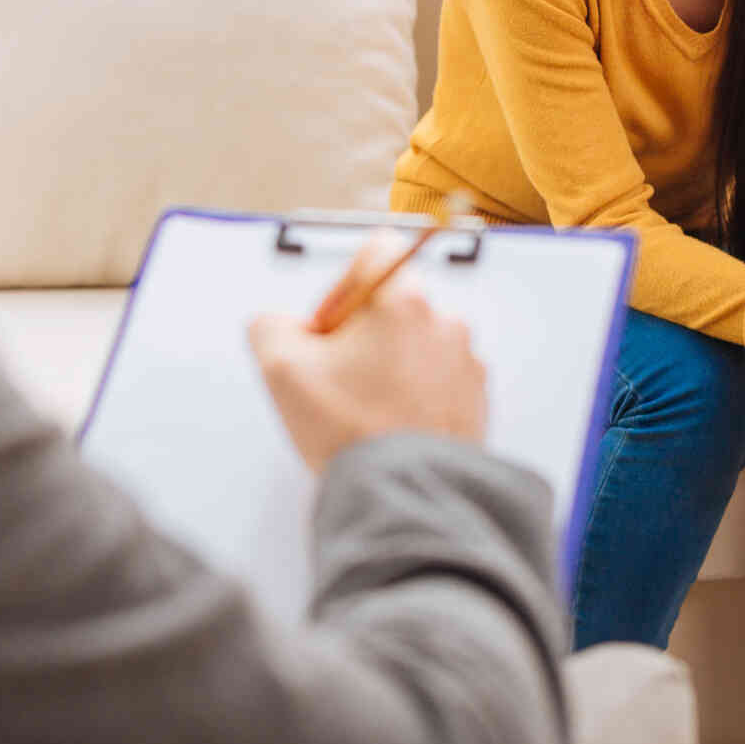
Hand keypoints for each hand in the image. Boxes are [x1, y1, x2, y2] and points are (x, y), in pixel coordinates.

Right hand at [247, 230, 485, 472]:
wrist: (408, 492)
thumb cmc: (354, 432)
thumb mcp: (281, 371)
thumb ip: (269, 326)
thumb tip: (281, 325)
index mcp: (402, 301)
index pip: (375, 251)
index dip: (341, 285)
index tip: (331, 326)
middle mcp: (442, 322)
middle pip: (394, 301)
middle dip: (362, 332)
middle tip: (339, 377)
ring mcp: (464, 360)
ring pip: (416, 341)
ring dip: (390, 363)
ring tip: (366, 409)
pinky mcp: (474, 396)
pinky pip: (438, 376)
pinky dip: (415, 391)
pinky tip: (391, 423)